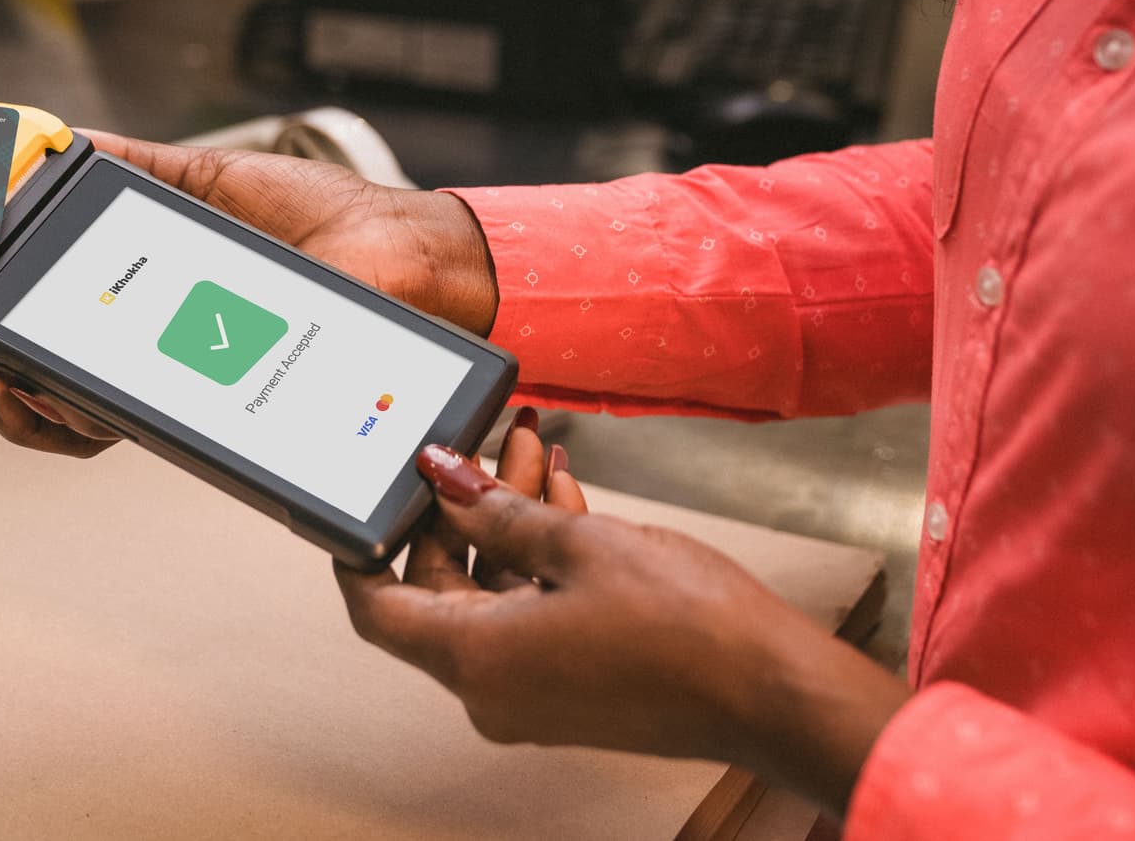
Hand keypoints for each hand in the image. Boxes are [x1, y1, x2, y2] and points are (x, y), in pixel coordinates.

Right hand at [0, 133, 499, 455]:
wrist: (413, 262)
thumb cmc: (329, 222)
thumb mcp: (208, 178)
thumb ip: (128, 165)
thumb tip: (51, 139)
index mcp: (136, 301)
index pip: (34, 332)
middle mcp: (145, 354)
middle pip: (25, 394)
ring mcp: (173, 386)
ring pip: (61, 424)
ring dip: (5, 405)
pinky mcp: (210, 408)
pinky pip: (123, 428)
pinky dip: (69, 414)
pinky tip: (47, 387)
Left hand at [337, 441, 909, 815]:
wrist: (774, 690)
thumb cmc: (686, 628)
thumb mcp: (578, 544)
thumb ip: (496, 509)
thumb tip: (442, 478)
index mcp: (474, 660)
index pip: (375, 606)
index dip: (361, 548)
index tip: (366, 496)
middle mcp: (492, 687)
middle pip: (438, 588)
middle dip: (457, 507)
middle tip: (479, 443)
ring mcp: (534, 691)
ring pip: (492, 591)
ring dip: (506, 520)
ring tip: (529, 448)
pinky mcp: (573, 684)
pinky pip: (530, 611)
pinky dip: (537, 556)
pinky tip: (561, 491)